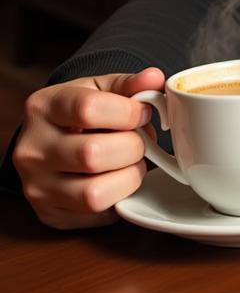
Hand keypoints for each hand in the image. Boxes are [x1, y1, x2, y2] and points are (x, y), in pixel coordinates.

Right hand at [12, 68, 163, 229]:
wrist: (54, 141)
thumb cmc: (83, 112)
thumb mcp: (103, 89)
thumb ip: (130, 84)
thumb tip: (155, 78)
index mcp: (44, 107)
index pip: (89, 109)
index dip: (128, 112)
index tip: (142, 112)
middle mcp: (31, 149)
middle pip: (92, 154)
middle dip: (132, 147)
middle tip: (139, 141)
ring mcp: (36, 186)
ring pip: (94, 193)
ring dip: (129, 177)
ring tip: (131, 162)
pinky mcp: (50, 214)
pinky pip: (97, 215)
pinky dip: (119, 197)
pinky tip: (118, 179)